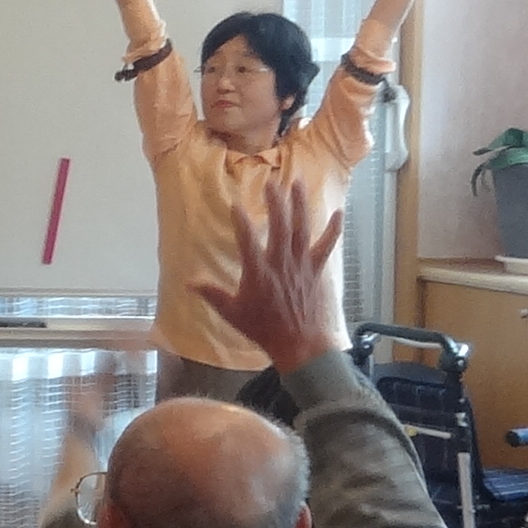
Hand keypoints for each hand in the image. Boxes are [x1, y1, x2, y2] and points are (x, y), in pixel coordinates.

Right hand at [204, 176, 346, 376]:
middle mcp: (281, 263)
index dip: (240, 221)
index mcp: (258, 273)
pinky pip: (326, 245)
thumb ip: (212, 294)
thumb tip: (189, 282)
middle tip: (271, 183)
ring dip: (300, 205)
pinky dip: (333, 229)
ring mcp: (301, 264)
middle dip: (275, 203)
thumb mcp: (232, 313)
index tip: (234, 204)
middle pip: (279, 226)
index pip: (247, 241)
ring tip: (298, 182)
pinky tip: (338, 212)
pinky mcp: (316, 269)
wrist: (299, 344)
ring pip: (301, 229)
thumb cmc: (264, 329)